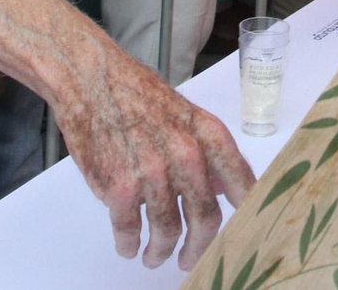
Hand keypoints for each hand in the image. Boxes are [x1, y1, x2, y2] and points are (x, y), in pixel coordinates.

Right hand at [59, 53, 254, 270]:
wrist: (91, 78)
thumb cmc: (137, 93)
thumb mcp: (184, 112)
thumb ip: (206, 150)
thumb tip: (223, 186)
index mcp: (208, 135)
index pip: (240, 183)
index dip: (246, 215)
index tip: (243, 234)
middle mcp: (186, 155)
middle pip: (206, 218)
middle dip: (199, 247)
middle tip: (190, 259)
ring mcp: (153, 173)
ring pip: (168, 230)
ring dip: (161, 251)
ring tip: (154, 257)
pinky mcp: (119, 187)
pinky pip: (129, 230)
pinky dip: (129, 244)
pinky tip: (129, 246)